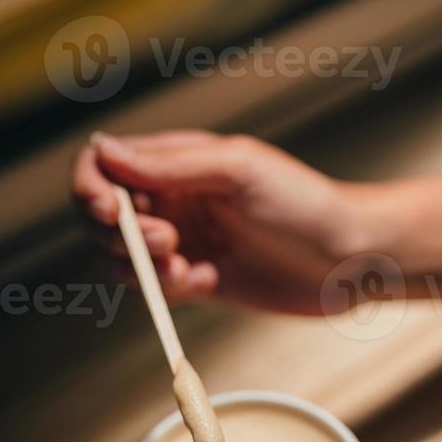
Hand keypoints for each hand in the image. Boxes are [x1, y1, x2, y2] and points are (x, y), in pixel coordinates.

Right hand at [72, 130, 359, 313]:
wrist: (350, 259)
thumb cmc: (305, 203)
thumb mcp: (238, 170)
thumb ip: (170, 164)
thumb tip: (103, 152)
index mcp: (177, 160)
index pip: (103, 164)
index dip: (91, 187)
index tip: (109, 211)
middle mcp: (172, 198)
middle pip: (101, 216)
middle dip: (121, 235)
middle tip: (171, 242)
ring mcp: (183, 240)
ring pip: (122, 258)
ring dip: (143, 268)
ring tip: (189, 267)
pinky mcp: (198, 278)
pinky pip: (156, 288)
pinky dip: (170, 289)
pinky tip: (211, 281)